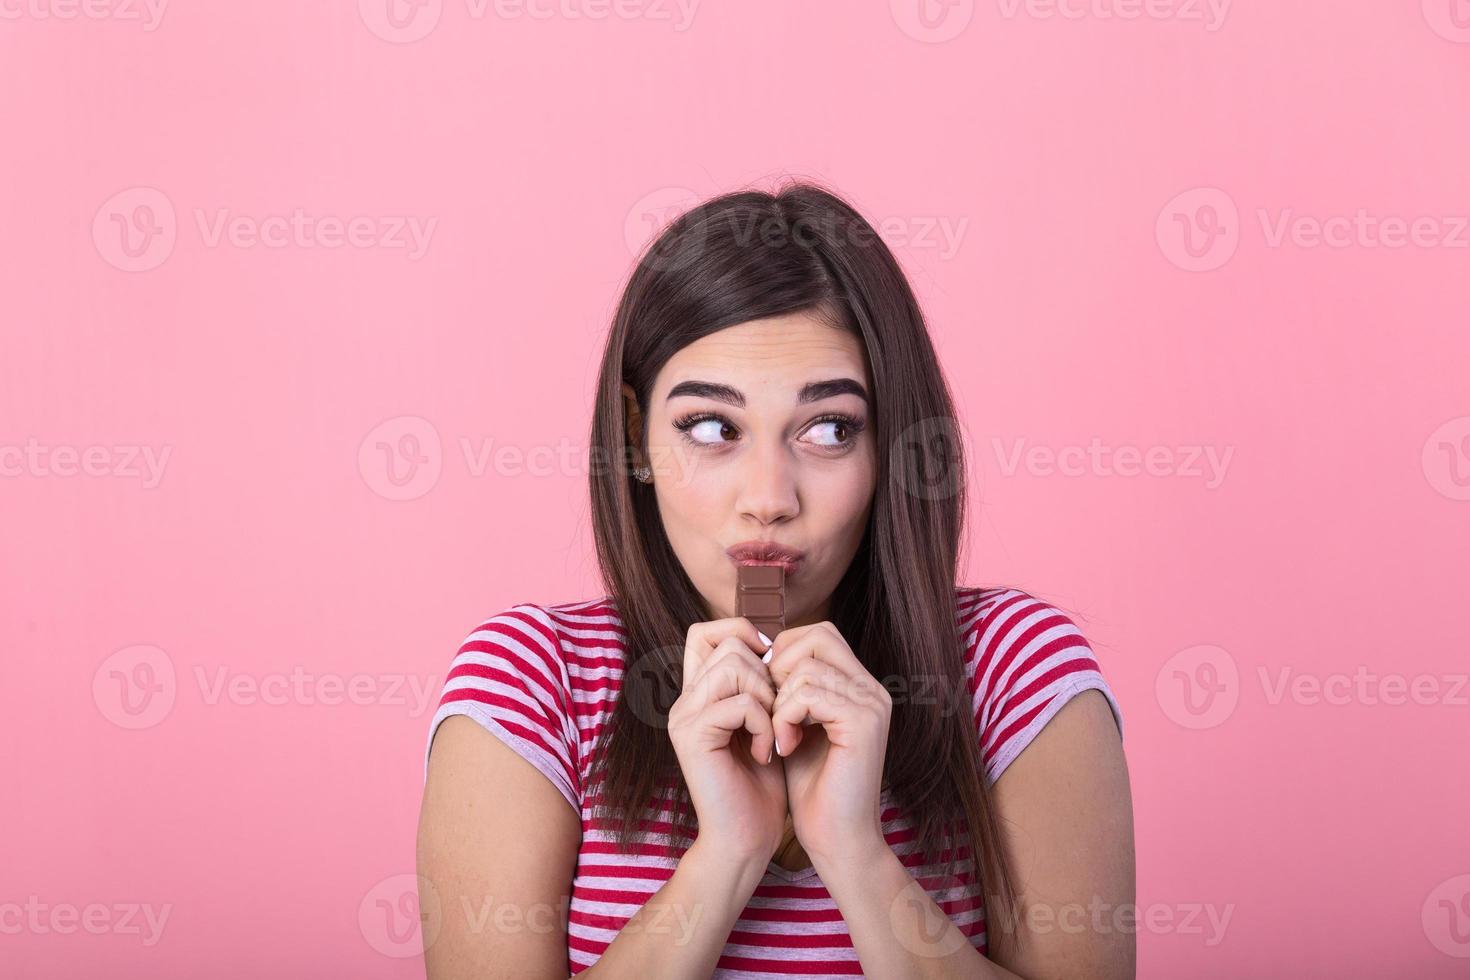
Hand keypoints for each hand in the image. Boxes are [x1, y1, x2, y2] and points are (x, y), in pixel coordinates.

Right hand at [666, 618, 787, 864]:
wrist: (745, 838)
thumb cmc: (761, 785)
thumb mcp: (764, 722)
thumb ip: (759, 685)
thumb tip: (774, 644)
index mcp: (698, 694)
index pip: (705, 631)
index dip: (741, 632)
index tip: (772, 666)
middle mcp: (684, 701)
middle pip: (727, 644)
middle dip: (766, 673)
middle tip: (776, 714)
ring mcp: (683, 716)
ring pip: (733, 665)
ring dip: (767, 697)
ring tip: (772, 732)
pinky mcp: (691, 736)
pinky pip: (740, 703)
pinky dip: (764, 725)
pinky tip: (764, 753)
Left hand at [766, 621, 892, 869]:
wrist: (837, 839)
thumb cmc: (813, 789)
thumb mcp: (796, 726)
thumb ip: (789, 690)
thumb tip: (764, 655)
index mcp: (860, 687)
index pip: (818, 634)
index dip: (783, 654)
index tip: (768, 697)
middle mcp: (872, 689)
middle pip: (816, 636)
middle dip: (779, 668)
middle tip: (771, 710)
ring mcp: (872, 703)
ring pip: (805, 667)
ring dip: (778, 701)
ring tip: (778, 736)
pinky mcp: (863, 723)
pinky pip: (807, 693)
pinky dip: (784, 717)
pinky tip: (785, 747)